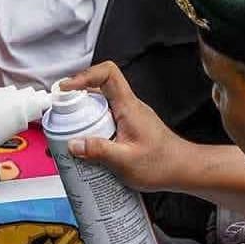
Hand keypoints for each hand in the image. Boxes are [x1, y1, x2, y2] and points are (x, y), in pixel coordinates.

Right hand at [60, 61, 192, 192]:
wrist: (184, 170)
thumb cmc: (162, 164)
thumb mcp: (126, 161)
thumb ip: (99, 151)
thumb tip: (73, 144)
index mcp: (129, 107)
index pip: (108, 73)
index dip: (84, 75)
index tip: (66, 89)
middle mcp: (129, 106)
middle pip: (98, 89)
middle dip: (76, 99)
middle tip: (60, 114)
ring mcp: (129, 116)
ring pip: (101, 105)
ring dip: (83, 115)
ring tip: (68, 132)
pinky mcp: (129, 127)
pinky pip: (106, 119)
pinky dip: (93, 126)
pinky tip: (87, 145)